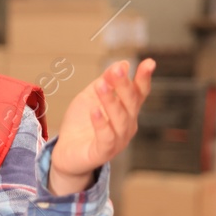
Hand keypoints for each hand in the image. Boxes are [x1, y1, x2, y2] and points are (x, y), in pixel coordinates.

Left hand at [48, 59, 156, 193]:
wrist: (66, 153)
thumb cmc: (81, 125)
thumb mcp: (90, 97)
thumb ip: (104, 82)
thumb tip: (122, 63)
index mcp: (126, 111)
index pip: (139, 93)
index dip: (144, 79)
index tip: (149, 63)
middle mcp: (127, 125)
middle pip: (130, 103)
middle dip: (124, 85)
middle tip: (117, 69)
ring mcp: (117, 140)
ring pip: (120, 119)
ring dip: (111, 101)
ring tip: (102, 85)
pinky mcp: (103, 152)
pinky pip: (106, 137)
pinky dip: (101, 124)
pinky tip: (95, 111)